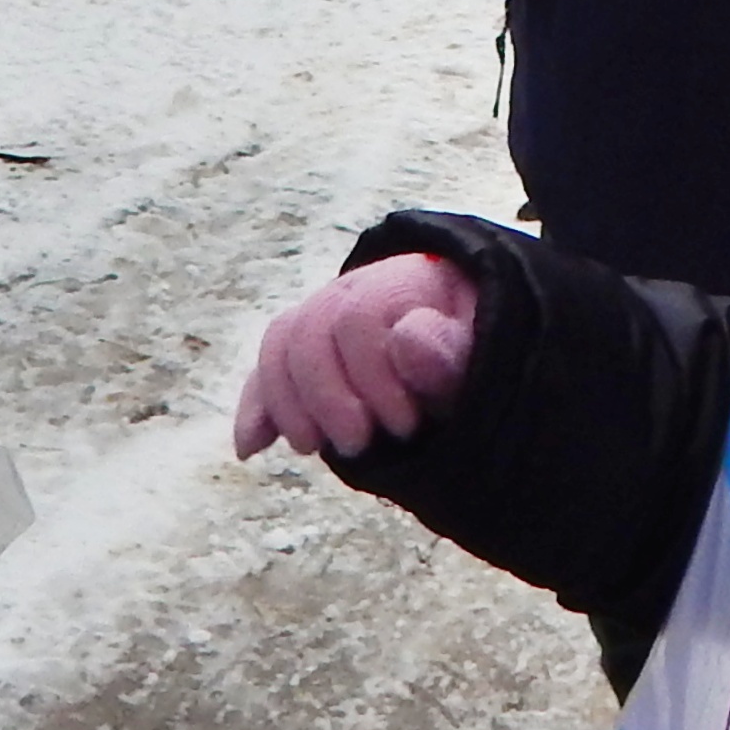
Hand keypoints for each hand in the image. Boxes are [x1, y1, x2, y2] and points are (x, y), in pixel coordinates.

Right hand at [233, 252, 477, 460]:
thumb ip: (448, 349)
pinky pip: (267, 372)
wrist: (466, 344)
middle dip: (325, 394)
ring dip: (287, 403)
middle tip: (358, 442)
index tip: (407, 424)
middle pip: (309, 330)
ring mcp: (321, 320)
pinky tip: (251, 447)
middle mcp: (350, 292)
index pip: (356, 317)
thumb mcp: (478, 353)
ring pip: (280, 347)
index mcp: (397, 282)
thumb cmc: (473, 353)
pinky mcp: (304, 359)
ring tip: (312, 447)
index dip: (373, 376)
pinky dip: (257, 408)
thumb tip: (406, 340)